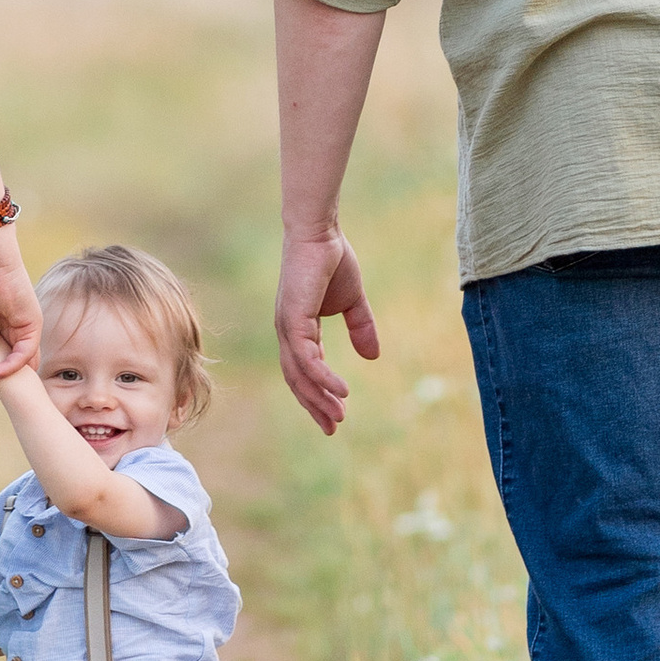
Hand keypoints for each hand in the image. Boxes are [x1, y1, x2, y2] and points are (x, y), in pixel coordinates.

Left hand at [275, 225, 379, 434]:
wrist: (320, 232)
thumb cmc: (332, 260)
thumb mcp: (352, 301)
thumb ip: (361, 327)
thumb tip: (372, 357)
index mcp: (298, 329)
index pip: (302, 370)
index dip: (316, 394)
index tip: (332, 417)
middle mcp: (287, 332)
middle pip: (296, 379)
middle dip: (314, 405)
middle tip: (331, 428)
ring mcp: (287, 326)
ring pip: (299, 373)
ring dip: (319, 397)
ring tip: (338, 415)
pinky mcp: (293, 319)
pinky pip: (306, 358)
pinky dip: (322, 377)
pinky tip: (340, 391)